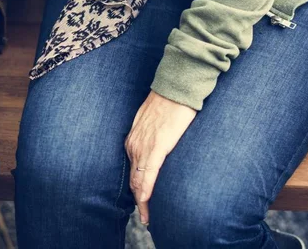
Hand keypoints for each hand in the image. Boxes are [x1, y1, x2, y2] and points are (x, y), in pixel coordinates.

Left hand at [125, 91, 196, 224]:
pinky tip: (145, 201)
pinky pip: (149, 173)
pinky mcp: (156, 146)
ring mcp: (143, 146)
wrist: (174, 89)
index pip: (133, 172)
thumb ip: (150, 137)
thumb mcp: (152, 123)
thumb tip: (157, 146)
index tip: (140, 204)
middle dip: (139, 201)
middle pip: (134, 180)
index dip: (137, 190)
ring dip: (143, 200)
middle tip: (145, 218)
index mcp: (133, 141)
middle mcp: (134, 146)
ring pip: (139, 180)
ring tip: (147, 217)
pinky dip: (146, 189)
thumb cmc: (166, 103)